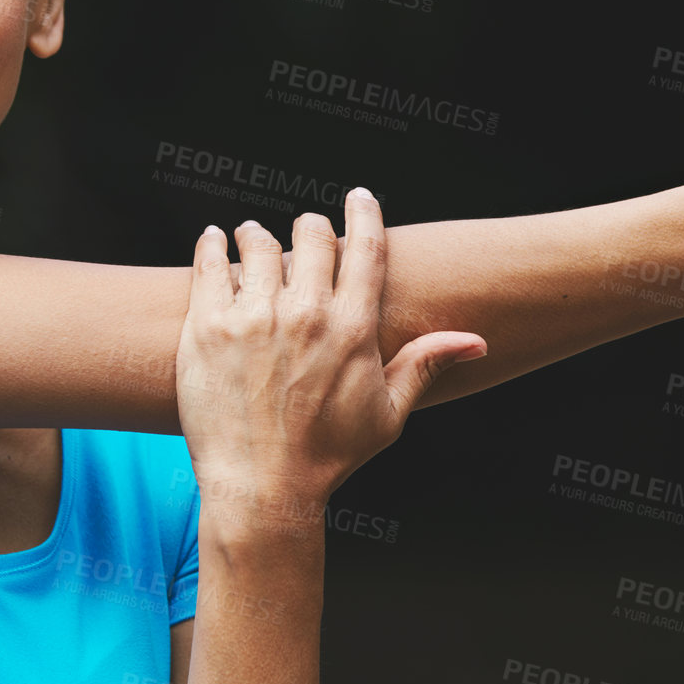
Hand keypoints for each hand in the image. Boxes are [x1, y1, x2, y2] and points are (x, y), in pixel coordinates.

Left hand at [174, 188, 485, 525]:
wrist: (262, 486)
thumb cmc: (328, 455)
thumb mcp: (388, 413)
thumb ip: (426, 365)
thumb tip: (475, 341)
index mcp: (352, 328)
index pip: (365, 247)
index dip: (364, 213)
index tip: (359, 197)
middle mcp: (305, 313)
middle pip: (313, 235)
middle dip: (312, 225)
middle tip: (306, 229)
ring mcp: (253, 317)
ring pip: (259, 243)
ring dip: (259, 234)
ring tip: (253, 235)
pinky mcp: (207, 326)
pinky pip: (210, 263)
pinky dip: (214, 244)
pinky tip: (216, 240)